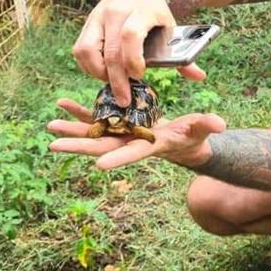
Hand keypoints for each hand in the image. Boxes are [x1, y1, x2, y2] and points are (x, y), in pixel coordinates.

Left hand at [47, 98, 225, 171]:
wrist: (184, 141)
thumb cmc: (195, 136)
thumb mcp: (202, 130)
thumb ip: (207, 125)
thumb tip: (220, 123)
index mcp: (151, 145)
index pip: (133, 153)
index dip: (117, 159)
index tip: (98, 165)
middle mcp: (132, 141)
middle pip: (103, 145)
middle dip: (79, 145)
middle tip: (54, 145)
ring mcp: (123, 133)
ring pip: (95, 132)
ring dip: (73, 129)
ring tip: (50, 126)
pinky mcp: (119, 122)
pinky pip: (96, 117)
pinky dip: (80, 112)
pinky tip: (62, 105)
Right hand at [72, 0, 206, 106]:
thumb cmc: (156, 12)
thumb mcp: (172, 27)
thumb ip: (182, 54)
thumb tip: (199, 77)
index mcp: (142, 11)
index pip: (131, 35)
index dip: (133, 59)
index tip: (140, 76)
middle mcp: (116, 12)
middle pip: (110, 50)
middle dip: (116, 80)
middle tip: (124, 99)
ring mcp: (98, 16)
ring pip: (87, 50)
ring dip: (98, 73)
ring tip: (112, 83)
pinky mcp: (87, 23)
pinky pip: (80, 49)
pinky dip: (88, 66)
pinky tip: (102, 73)